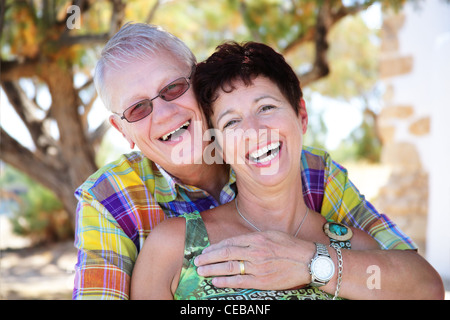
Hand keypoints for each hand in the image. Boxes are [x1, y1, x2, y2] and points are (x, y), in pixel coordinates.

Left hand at [194, 230, 315, 289]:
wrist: (308, 261)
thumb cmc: (290, 246)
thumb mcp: (270, 234)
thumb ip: (252, 238)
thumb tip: (235, 241)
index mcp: (256, 238)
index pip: (229, 242)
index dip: (214, 248)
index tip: (204, 251)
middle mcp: (255, 251)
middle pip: (225, 254)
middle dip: (208, 258)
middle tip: (197, 261)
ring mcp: (258, 267)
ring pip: (230, 268)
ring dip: (212, 270)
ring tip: (202, 271)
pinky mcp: (263, 281)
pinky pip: (240, 281)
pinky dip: (226, 281)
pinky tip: (216, 282)